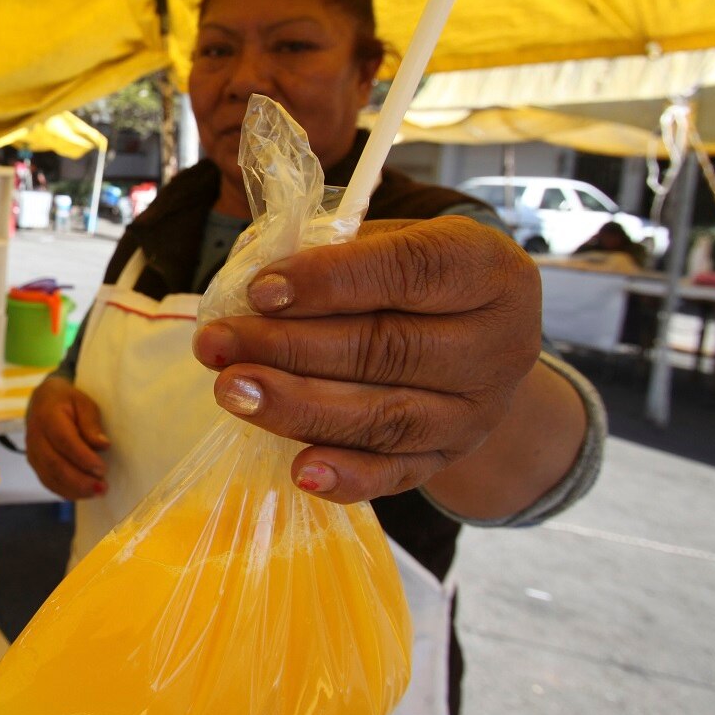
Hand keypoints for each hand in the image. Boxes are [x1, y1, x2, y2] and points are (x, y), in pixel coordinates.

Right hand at [24, 374, 110, 500]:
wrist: (42, 401)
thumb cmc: (67, 401)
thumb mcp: (83, 402)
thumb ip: (91, 423)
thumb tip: (103, 445)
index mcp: (47, 416)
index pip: (63, 441)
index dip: (82, 457)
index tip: (102, 469)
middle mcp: (35, 436)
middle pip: (54, 464)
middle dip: (80, 480)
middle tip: (103, 487)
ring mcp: (32, 452)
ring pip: (50, 477)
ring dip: (74, 489)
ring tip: (97, 492)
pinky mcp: (34, 464)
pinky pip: (48, 482)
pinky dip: (66, 491)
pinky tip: (84, 493)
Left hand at [192, 216, 540, 504]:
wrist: (476, 336)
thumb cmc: (413, 275)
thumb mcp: (389, 240)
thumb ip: (334, 254)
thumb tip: (258, 291)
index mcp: (485, 269)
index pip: (408, 272)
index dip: (329, 281)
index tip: (259, 289)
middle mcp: (496, 344)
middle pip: (387, 349)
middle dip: (289, 347)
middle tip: (217, 343)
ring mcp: (477, 410)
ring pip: (384, 416)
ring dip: (299, 407)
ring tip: (232, 390)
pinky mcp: (449, 457)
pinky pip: (396, 473)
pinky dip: (348, 475)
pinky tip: (300, 471)